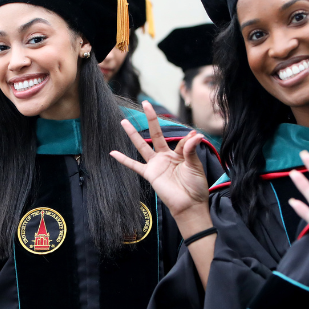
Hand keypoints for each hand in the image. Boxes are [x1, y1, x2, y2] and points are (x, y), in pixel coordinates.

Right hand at [110, 101, 209, 222]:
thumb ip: (191, 150)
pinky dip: (123, 160)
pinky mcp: (150, 174)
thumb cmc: (195, 186)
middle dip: (151, 119)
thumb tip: (194, 134)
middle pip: (156, 134)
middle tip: (146, 104)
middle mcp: (165, 157)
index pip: (180, 140)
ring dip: (133, 134)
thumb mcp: (195, 166)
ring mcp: (156, 165)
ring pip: (142, 146)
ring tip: (123, 122)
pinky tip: (113, 153)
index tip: (195, 135)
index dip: (188, 137)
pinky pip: (134, 165)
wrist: (189, 205)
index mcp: (179, 154)